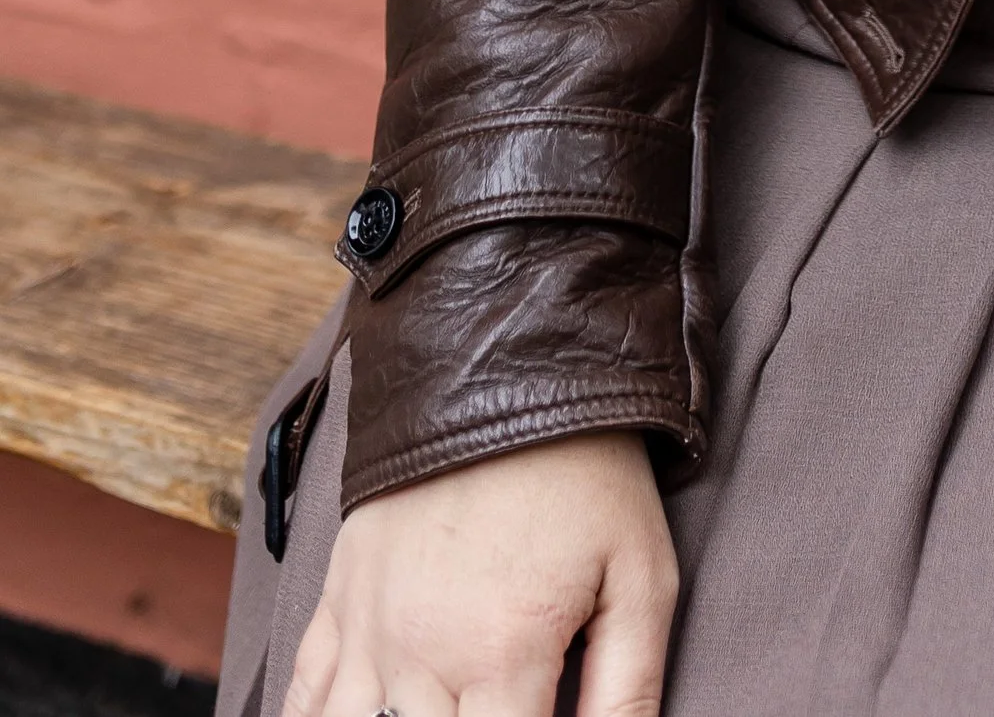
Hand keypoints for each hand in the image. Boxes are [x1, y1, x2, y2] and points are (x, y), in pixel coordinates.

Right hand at [283, 431, 677, 716]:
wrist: (502, 363)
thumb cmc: (584, 472)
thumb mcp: (641, 576)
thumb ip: (627, 693)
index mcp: (502, 659)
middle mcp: (420, 660)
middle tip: (488, 711)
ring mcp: (367, 633)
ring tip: (437, 713)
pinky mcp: (337, 603)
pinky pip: (301, 701)